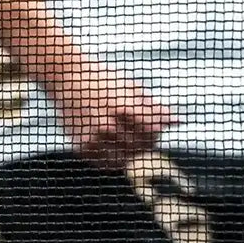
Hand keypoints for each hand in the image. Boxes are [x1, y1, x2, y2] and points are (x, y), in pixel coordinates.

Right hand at [44, 57, 176, 168]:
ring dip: (131, 151)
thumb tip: (178, 121)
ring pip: (125, 159)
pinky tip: (112, 143)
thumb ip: (153, 106)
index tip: (160, 128)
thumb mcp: (129, 87)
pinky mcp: (82, 149)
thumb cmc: (102, 80)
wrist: (65, 79)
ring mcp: (93, 140)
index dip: (158, 131)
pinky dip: (114, 157)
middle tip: (145, 132)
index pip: (150, 129)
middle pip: (140, 146)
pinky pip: (107, 163)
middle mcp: (106, 126)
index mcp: (120, 107)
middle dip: (147, 141)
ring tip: (126, 134)